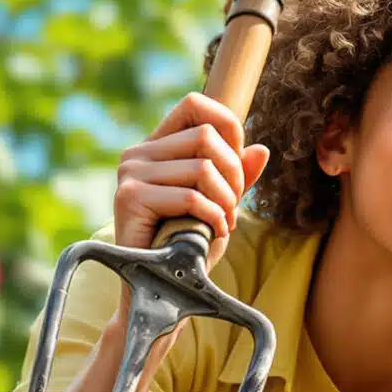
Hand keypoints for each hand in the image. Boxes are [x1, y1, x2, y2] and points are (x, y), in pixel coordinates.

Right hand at [113, 93, 270, 266]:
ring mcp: (130, 173)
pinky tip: (215, 232)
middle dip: (234, 175)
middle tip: (232, 206)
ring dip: (226, 201)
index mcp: (158, 146)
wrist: (160, 287)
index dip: (228, 128)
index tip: (236, 168)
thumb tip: (261, 150)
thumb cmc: (189, 244)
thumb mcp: (221, 204)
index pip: (195, 105)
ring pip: (203, 167)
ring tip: (224, 221)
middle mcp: (138, 153)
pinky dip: (214, 217)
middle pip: (206, 137)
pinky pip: (191, 197)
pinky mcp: (130, 197)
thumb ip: (237, 177)